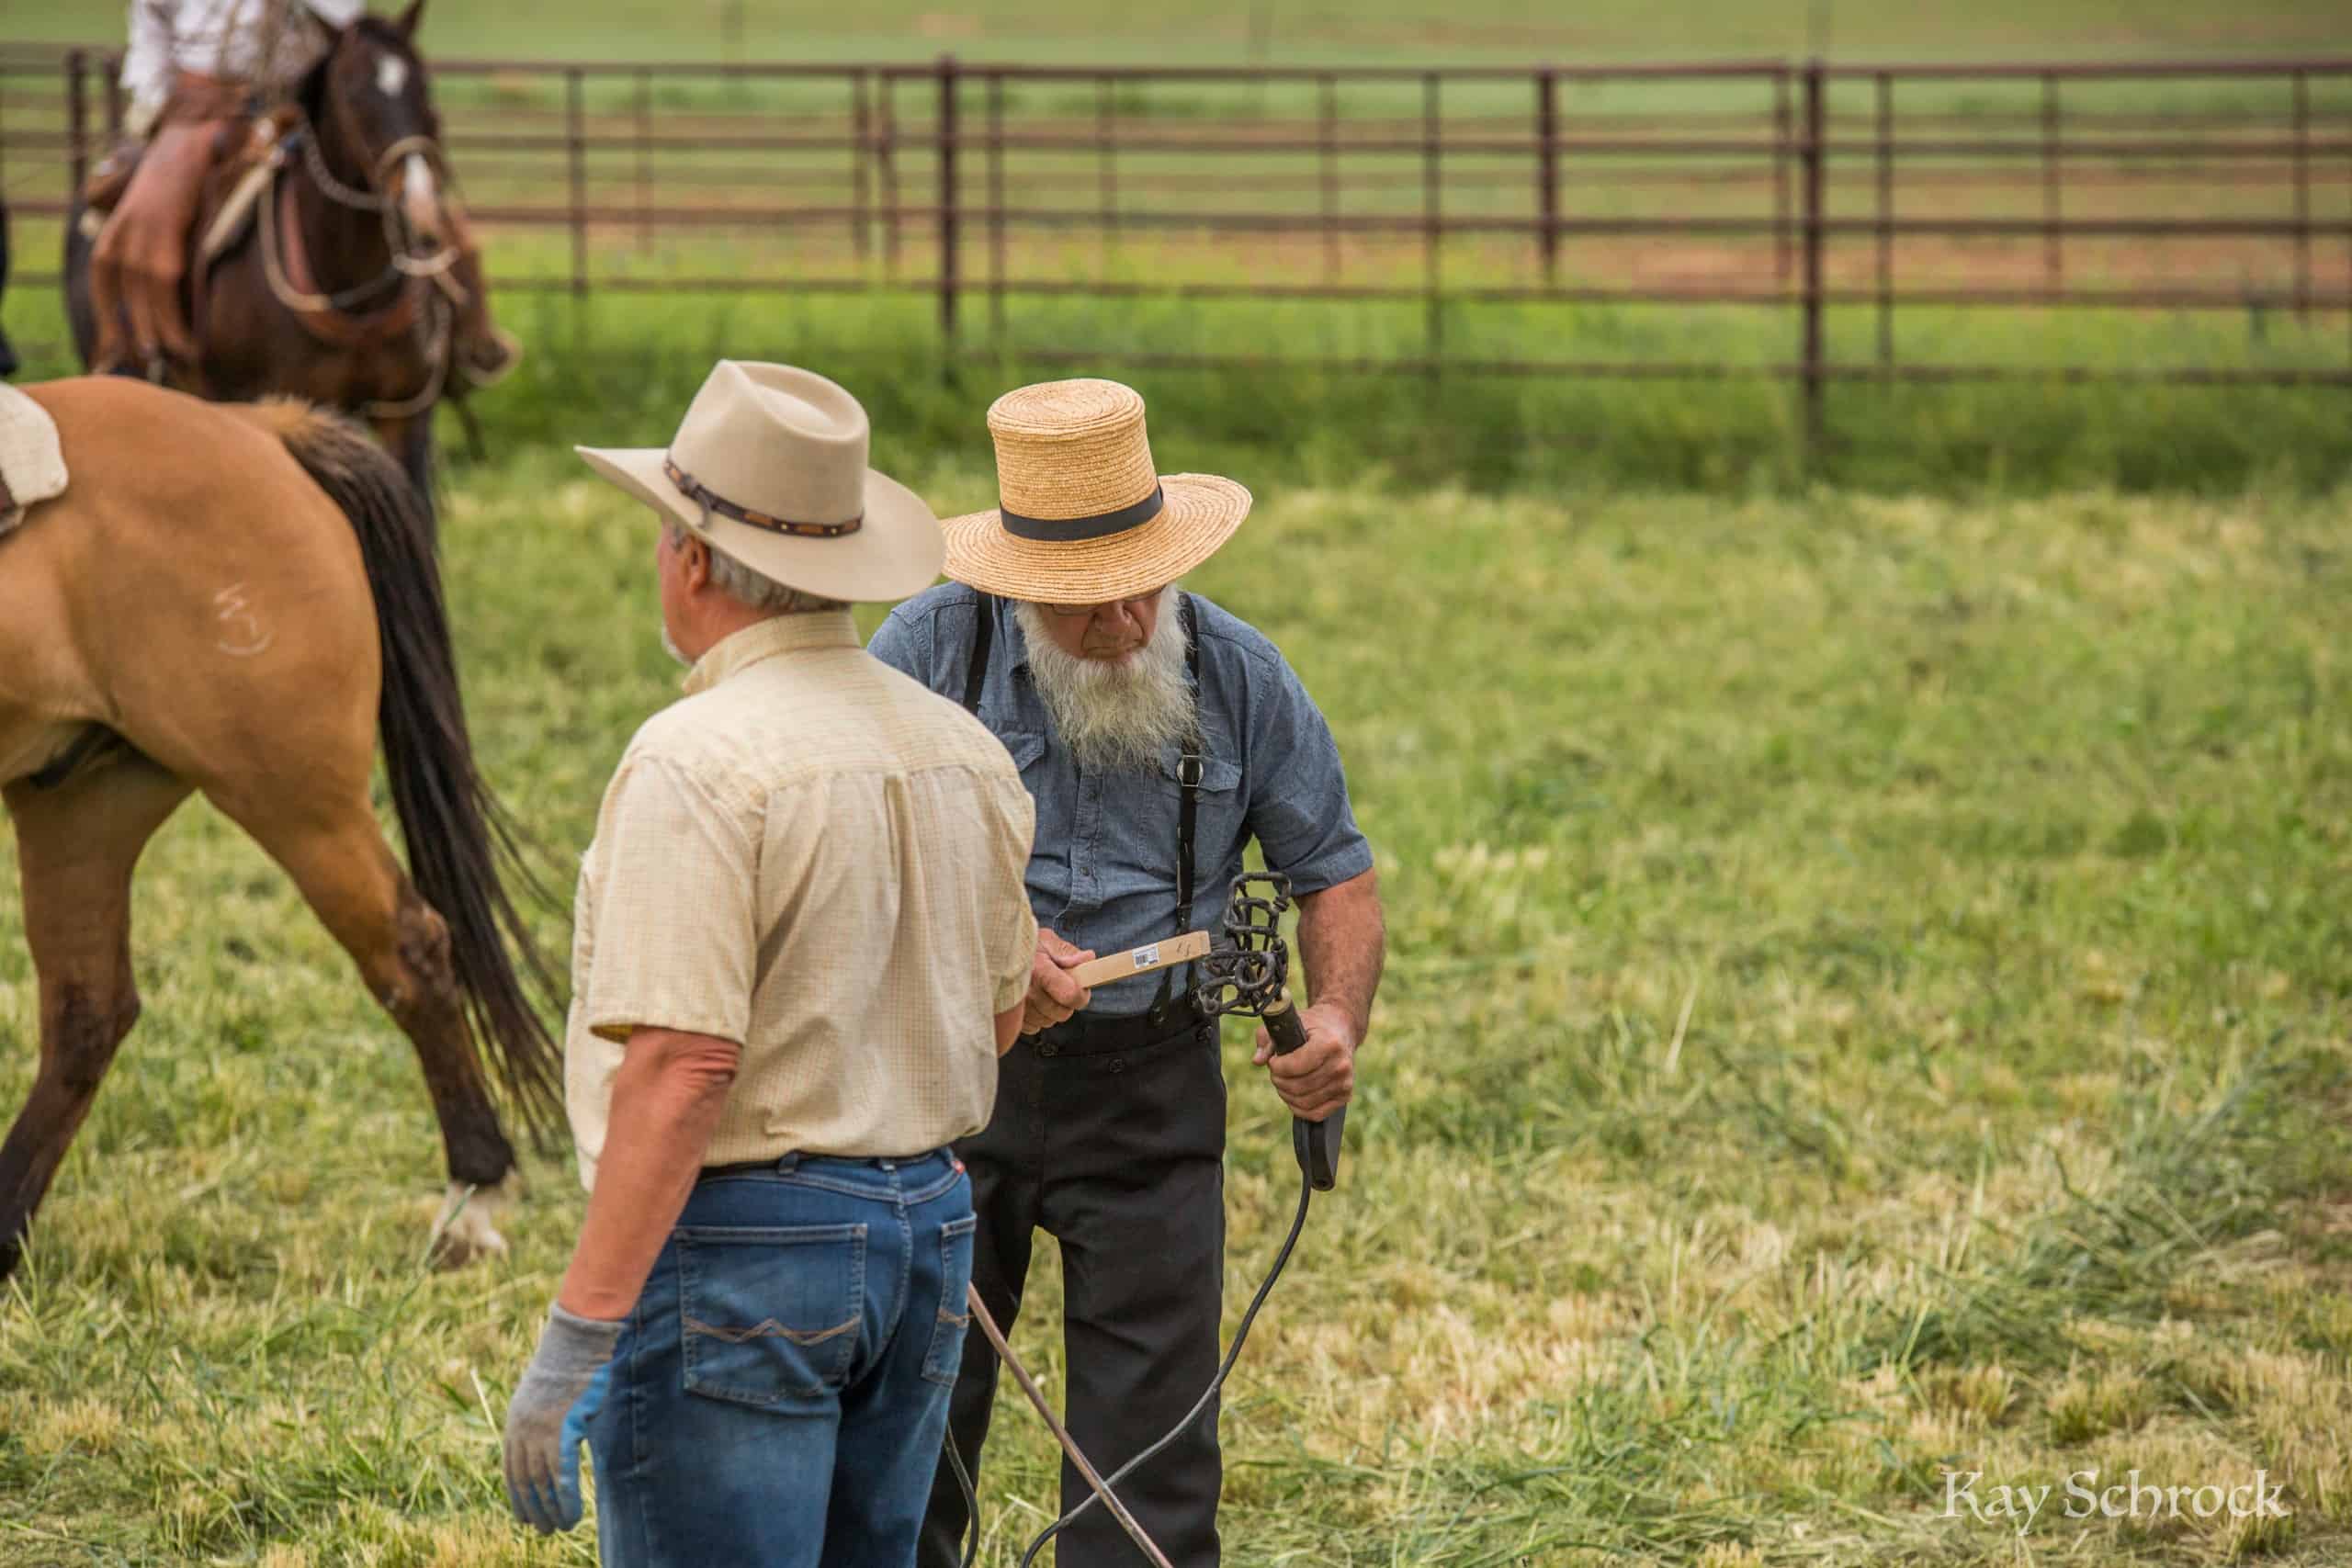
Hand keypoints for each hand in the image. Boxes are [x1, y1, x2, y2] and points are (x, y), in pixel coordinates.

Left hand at [503, 1303, 624, 1532]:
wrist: (578, 1339)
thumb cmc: (571, 1362)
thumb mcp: (549, 1394)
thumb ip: (547, 1419)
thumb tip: (559, 1440)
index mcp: (516, 1421)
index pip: (511, 1469)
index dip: (517, 1495)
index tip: (524, 1515)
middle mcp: (522, 1430)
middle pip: (523, 1480)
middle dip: (533, 1508)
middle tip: (544, 1529)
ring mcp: (540, 1431)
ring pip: (541, 1483)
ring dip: (551, 1510)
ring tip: (560, 1528)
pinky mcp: (562, 1430)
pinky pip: (562, 1476)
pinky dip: (566, 1500)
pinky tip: (572, 1515)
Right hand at [1020, 927, 1093, 1036]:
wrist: (994, 951)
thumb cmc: (1021, 945)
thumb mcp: (1045, 939)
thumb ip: (1067, 951)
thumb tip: (1088, 959)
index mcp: (1039, 970)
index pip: (1070, 995)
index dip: (1081, 994)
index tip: (1081, 987)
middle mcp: (1026, 992)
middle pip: (1062, 1013)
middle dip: (1066, 1002)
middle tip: (1060, 986)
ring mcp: (1017, 1008)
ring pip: (1049, 1021)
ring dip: (1051, 1010)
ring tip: (1043, 991)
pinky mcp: (1011, 1019)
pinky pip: (1034, 1027)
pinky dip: (1037, 1017)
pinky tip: (1032, 1001)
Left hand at [1254, 1002, 1356, 1121]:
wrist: (1339, 1030)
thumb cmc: (1311, 1027)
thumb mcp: (1288, 1023)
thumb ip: (1267, 1040)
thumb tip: (1257, 1061)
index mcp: (1329, 1044)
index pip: (1296, 1066)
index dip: (1277, 1066)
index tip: (1274, 1060)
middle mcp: (1341, 1065)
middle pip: (1298, 1087)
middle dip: (1279, 1080)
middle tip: (1277, 1071)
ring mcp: (1345, 1083)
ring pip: (1304, 1102)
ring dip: (1286, 1094)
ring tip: (1284, 1081)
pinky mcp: (1345, 1097)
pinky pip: (1315, 1114)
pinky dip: (1298, 1108)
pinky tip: (1293, 1094)